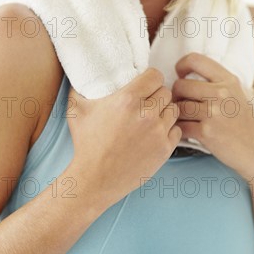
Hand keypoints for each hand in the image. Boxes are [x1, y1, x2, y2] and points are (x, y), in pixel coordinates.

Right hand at [67, 68, 180, 207]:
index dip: (151, 78)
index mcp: (128, 100)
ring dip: (165, 111)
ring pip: (174, 110)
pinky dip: (168, 130)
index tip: (146, 83)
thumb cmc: (86, 143)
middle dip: (157, 94)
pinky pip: (176, 130)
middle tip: (147, 101)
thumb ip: (79, 88)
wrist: (95, 178)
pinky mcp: (164, 149)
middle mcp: (147, 114)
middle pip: (166, 92)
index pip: (155, 76)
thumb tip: (78, 75)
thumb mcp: (77, 110)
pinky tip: (156, 132)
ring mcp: (158, 132)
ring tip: (153, 116)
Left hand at [172, 52, 253, 179]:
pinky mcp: (207, 133)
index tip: (180, 75)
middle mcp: (221, 93)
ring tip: (183, 119)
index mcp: (229, 80)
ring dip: (176, 114)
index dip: (181, 66)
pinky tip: (186, 132)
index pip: (195, 60)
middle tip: (181, 103)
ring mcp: (213, 113)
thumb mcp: (250, 95)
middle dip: (176, 95)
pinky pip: (180, 127)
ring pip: (177, 107)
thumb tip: (213, 73)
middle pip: (180, 85)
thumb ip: (231, 83)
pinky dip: (179, 130)